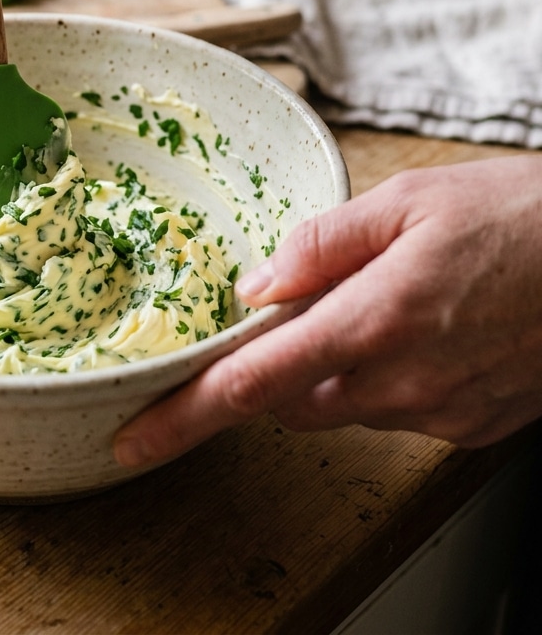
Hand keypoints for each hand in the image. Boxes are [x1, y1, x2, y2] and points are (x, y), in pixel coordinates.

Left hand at [114, 156, 541, 466]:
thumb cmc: (517, 216)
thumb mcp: (407, 201)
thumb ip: (318, 245)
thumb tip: (255, 286)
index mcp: (371, 323)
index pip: (251, 385)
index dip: (183, 416)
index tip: (135, 438)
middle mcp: (401, 384)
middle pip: (288, 401)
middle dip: (270, 368)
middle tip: (292, 311)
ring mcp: (440, 413)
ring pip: (338, 407)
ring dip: (327, 368)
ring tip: (375, 304)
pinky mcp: (470, 426)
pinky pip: (392, 413)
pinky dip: (378, 379)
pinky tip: (416, 330)